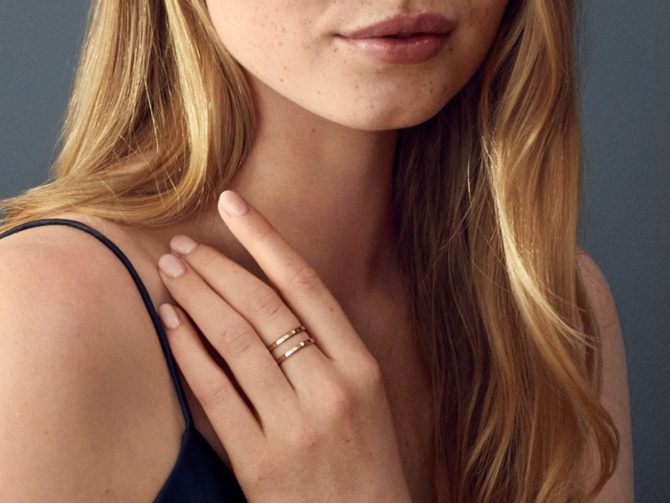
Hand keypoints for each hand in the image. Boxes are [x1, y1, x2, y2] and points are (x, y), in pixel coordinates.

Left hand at [156, 190, 411, 501]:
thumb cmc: (366, 463)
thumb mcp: (366, 400)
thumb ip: (328, 352)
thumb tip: (269, 300)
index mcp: (361, 367)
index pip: (307, 286)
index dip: (266, 240)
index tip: (235, 205)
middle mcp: (331, 388)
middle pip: (265, 308)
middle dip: (219, 268)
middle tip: (183, 244)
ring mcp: (296, 426)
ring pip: (236, 343)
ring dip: (198, 300)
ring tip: (171, 272)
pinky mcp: (261, 464)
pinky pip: (216, 395)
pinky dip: (190, 354)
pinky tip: (172, 324)